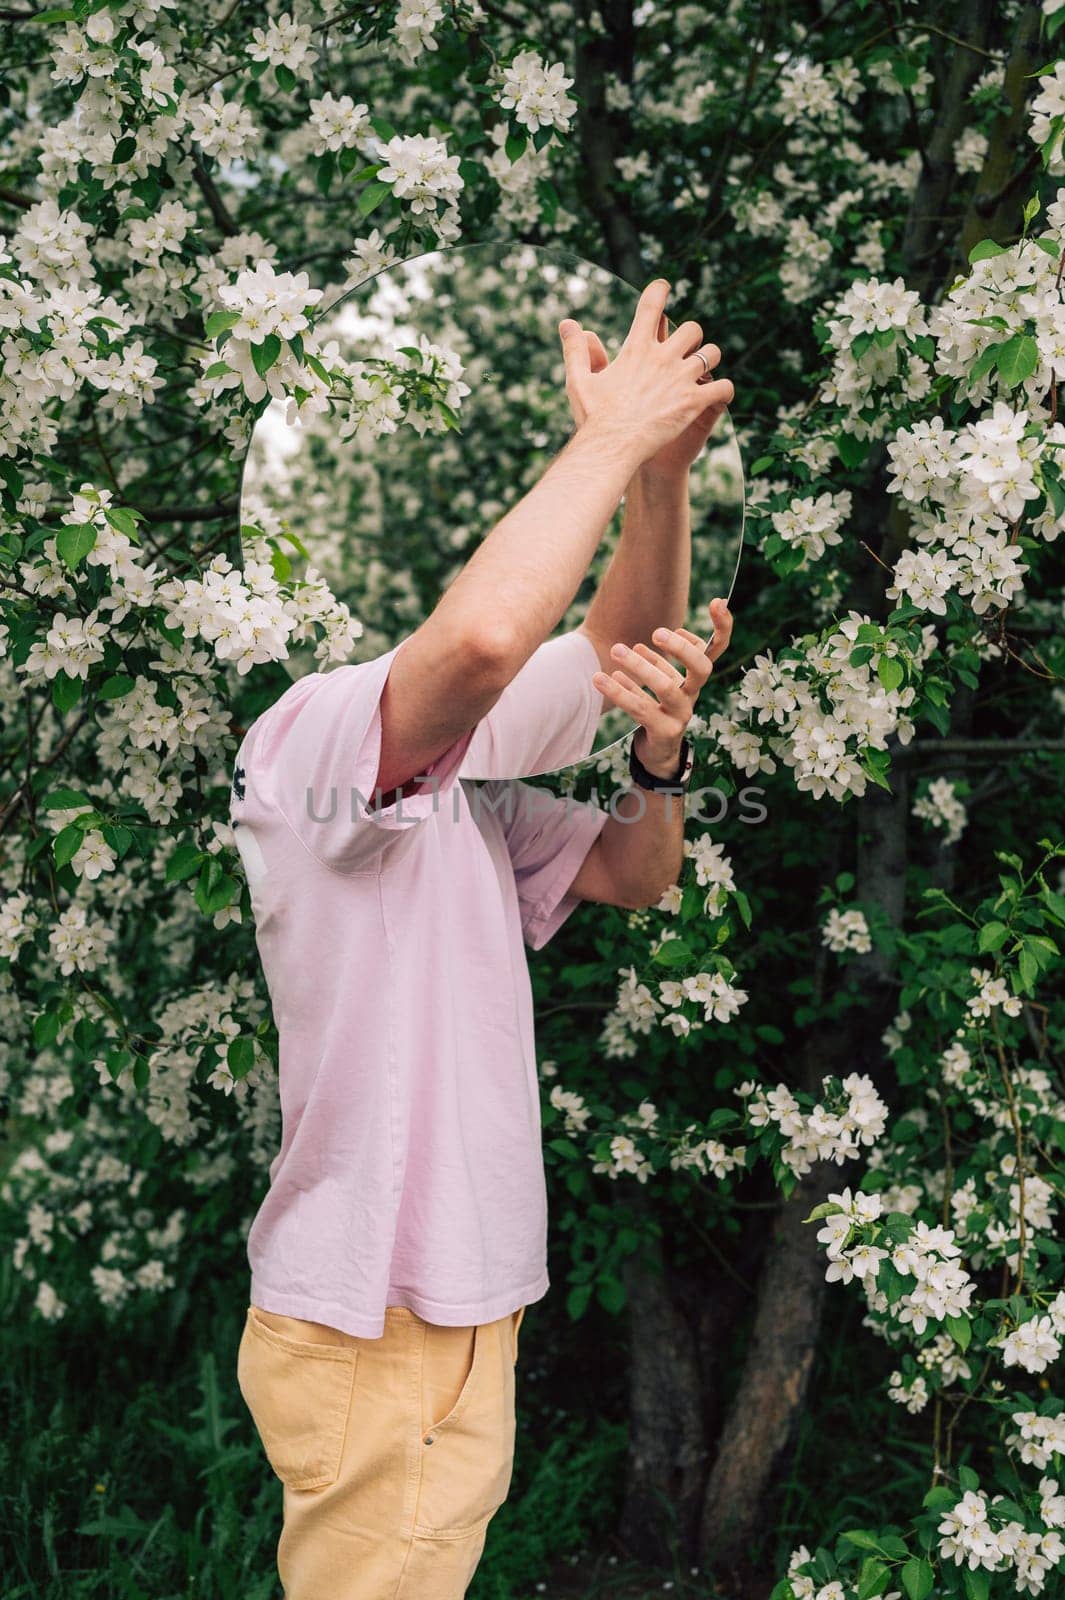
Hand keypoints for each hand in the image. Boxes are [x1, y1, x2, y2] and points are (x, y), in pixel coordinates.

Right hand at [558, 279, 733, 470]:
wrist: (612, 447)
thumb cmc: (594, 418)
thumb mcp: (579, 381)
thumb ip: (577, 350)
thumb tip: (567, 324)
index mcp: (637, 348)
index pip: (652, 305)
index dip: (659, 290)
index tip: (664, 286)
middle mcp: (662, 357)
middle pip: (692, 329)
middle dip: (692, 338)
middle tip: (687, 351)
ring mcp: (681, 378)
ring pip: (712, 353)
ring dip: (710, 360)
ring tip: (704, 372)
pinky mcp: (694, 402)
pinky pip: (724, 388)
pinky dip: (724, 390)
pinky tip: (718, 395)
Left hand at [591, 598, 733, 777]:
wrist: (658, 751)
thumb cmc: (659, 709)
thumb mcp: (661, 681)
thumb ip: (654, 662)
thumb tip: (640, 644)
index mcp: (695, 678)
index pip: (716, 649)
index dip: (722, 627)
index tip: (716, 601)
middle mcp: (693, 694)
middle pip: (701, 668)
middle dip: (682, 649)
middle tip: (656, 633)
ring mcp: (682, 715)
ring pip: (667, 688)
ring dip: (641, 667)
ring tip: (616, 649)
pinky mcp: (664, 731)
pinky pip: (640, 708)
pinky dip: (619, 691)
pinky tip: (601, 678)